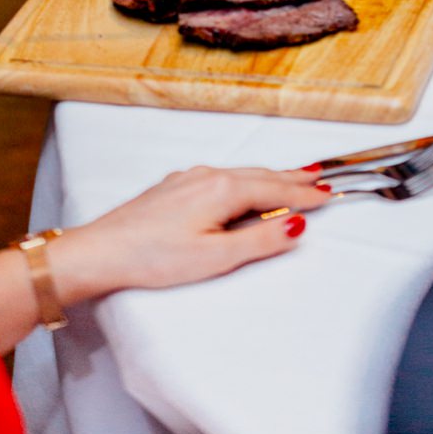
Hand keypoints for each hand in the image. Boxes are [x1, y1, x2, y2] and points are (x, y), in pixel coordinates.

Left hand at [53, 164, 324, 300]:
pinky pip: (220, 177)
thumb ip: (259, 239)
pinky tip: (244, 188)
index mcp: (221, 189)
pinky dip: (243, 181)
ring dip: (268, 178)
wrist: (103, 251)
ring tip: (292, 181)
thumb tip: (296, 225)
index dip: (304, 194)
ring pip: (239, 175)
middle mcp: (205, 175)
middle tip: (320, 182)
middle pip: (259, 176)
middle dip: (291, 180)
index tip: (330, 195)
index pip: (275, 188)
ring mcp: (187, 178)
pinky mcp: (172, 187)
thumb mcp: (216, 257)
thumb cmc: (155, 258)